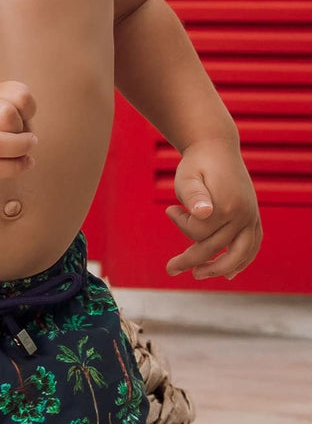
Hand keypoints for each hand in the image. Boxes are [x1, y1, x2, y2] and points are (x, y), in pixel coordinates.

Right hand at [0, 81, 36, 179]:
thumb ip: (19, 106)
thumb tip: (29, 133)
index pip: (20, 96)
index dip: (29, 109)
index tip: (23, 115)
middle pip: (6, 115)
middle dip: (23, 128)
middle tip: (26, 135)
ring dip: (20, 148)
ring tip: (26, 148)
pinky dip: (15, 168)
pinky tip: (25, 163)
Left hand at [165, 138, 261, 279]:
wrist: (217, 147)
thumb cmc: (197, 163)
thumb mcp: (187, 176)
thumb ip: (192, 195)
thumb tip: (202, 214)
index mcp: (226, 205)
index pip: (198, 232)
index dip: (180, 223)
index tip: (171, 209)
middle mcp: (243, 215)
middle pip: (215, 248)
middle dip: (190, 260)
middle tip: (170, 269)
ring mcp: (251, 217)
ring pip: (239, 254)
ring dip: (218, 268)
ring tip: (197, 275)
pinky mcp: (254, 217)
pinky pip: (252, 246)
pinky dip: (242, 261)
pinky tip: (230, 274)